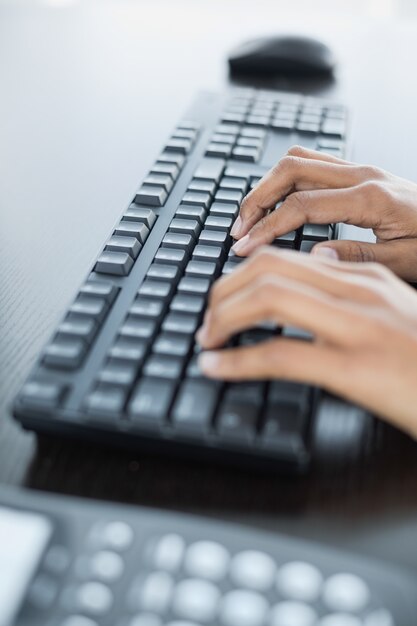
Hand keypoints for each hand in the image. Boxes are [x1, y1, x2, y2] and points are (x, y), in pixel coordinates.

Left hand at [197, 248, 416, 438]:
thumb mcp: (393, 314)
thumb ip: (356, 292)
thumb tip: (317, 274)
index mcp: (367, 279)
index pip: (288, 257)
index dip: (243, 273)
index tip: (224, 294)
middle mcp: (360, 292)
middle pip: (270, 269)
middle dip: (225, 290)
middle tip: (208, 316)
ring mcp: (360, 327)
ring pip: (269, 299)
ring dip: (224, 316)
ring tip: (207, 337)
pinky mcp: (357, 368)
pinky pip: (280, 355)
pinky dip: (238, 361)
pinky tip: (216, 367)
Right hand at [230, 146, 416, 281]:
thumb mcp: (404, 261)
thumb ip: (356, 257)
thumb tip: (312, 255)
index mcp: (372, 198)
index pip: (301, 206)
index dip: (267, 227)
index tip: (244, 247)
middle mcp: (363, 175)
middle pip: (291, 170)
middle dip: (257, 199)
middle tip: (238, 228)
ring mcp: (361, 169)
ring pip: (299, 160)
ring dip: (268, 185)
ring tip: (251, 216)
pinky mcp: (361, 173)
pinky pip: (314, 163)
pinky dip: (286, 179)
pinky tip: (278, 201)